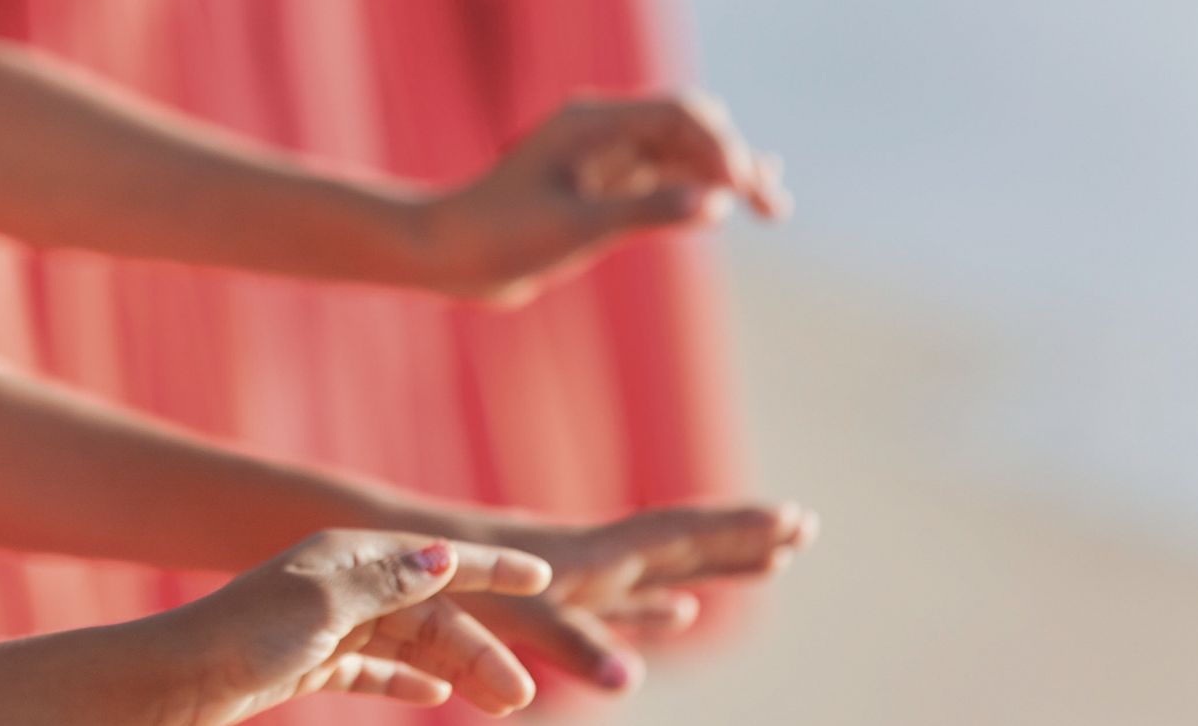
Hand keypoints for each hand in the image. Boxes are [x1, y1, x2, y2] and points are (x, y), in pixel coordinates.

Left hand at [137, 532, 555, 722]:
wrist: (178, 678)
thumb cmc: (246, 636)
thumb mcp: (322, 607)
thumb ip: (387, 584)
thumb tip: (445, 555)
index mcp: (347, 556)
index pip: (434, 557)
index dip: (490, 567)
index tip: (545, 578)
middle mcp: (341, 583)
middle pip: (428, 612)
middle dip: (478, 649)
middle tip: (519, 696)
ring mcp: (326, 624)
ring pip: (408, 644)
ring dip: (454, 669)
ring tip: (499, 705)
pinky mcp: (310, 661)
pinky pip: (372, 667)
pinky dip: (404, 679)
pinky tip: (435, 695)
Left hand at [415, 93, 787, 304]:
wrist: (448, 256)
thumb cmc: (500, 236)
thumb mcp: (577, 227)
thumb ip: (648, 211)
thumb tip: (718, 202)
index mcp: (592, 122)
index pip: (678, 114)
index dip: (722, 145)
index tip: (743, 188)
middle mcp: (602, 129)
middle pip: (689, 125)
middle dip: (733, 157)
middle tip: (769, 204)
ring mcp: (604, 156)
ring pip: (681, 152)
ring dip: (724, 175)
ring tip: (773, 209)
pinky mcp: (602, 186)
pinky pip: (664, 176)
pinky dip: (699, 188)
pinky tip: (732, 203)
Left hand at [460, 501, 819, 692]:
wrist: (390, 562)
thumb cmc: (444, 582)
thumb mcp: (513, 614)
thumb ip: (574, 643)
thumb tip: (634, 680)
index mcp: (593, 555)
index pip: (680, 535)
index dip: (738, 528)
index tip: (796, 517)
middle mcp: (593, 559)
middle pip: (684, 546)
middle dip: (743, 540)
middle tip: (808, 528)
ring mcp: (575, 579)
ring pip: (663, 572)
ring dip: (714, 567)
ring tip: (767, 565)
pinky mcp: (551, 600)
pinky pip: (625, 603)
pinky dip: (660, 607)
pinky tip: (675, 615)